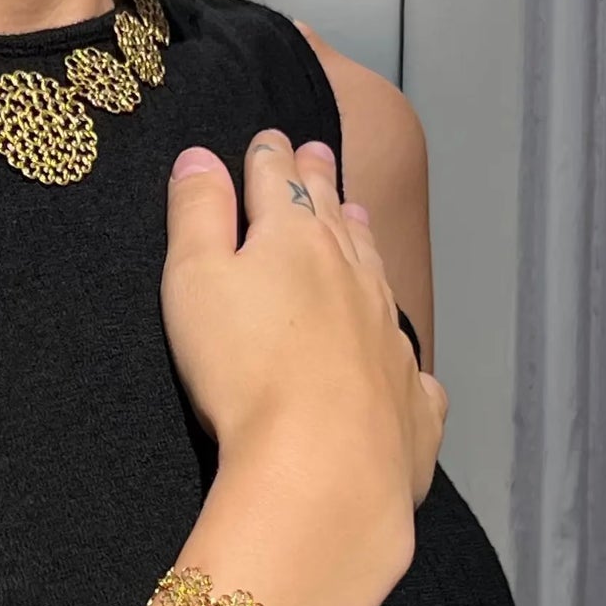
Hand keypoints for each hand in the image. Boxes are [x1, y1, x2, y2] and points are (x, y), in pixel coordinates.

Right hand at [160, 132, 446, 563]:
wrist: (325, 468)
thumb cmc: (243, 369)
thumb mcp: (193, 279)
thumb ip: (196, 212)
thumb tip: (201, 155)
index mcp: (293, 237)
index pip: (277, 179)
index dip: (268, 154)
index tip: (269, 136)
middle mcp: (352, 272)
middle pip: (332, 213)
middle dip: (319, 178)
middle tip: (317, 153)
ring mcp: (388, 334)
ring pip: (375, 271)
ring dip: (361, 238)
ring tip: (356, 217)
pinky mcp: (412, 399)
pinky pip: (408, 363)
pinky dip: (396, 347)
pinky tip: (399, 355)